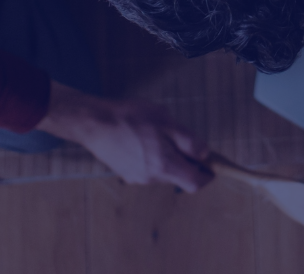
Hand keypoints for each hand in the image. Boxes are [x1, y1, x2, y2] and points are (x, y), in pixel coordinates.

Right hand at [38, 84, 212, 191]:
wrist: (93, 122)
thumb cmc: (131, 118)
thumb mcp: (167, 122)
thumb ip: (189, 142)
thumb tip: (205, 155)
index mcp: (165, 167)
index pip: (196, 184)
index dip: (207, 174)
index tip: (210, 163)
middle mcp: (152, 178)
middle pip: (179, 176)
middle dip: (185, 161)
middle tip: (178, 137)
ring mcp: (137, 178)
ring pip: (163, 171)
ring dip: (166, 157)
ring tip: (153, 133)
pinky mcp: (125, 173)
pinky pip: (147, 168)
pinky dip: (150, 157)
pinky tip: (139, 139)